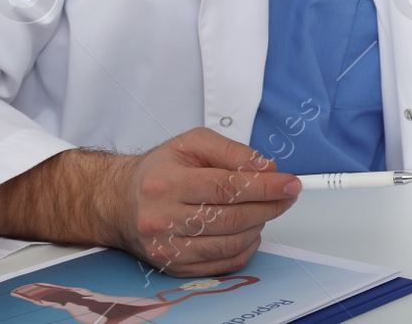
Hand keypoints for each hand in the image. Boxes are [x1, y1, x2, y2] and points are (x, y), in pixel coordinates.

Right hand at [107, 128, 300, 275]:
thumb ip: (232, 151)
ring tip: (266, 209)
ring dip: (259, 225)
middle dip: (270, 206)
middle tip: (287, 195)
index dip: (265, 186)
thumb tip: (267, 168)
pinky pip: (222, 263)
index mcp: (167, 183)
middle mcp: (163, 218)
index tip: (290, 183)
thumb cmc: (159, 170)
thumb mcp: (192, 143)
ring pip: (230, 243)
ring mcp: (167, 248)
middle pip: (231, 218)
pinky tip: (250, 230)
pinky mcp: (173, 267)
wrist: (120, 201)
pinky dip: (245, 248)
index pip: (227, 187)